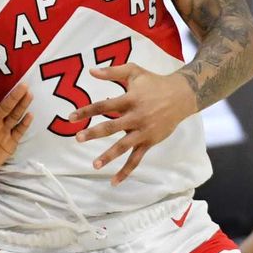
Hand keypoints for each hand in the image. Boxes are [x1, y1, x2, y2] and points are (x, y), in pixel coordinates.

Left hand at [0, 84, 32, 173]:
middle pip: (4, 106)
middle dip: (13, 96)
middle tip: (23, 85)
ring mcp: (3, 129)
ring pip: (14, 115)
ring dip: (22, 105)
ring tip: (29, 94)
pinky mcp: (11, 140)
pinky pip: (19, 130)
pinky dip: (24, 124)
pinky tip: (30, 115)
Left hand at [70, 64, 192, 185]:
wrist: (181, 96)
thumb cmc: (154, 82)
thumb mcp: (134, 72)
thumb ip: (112, 72)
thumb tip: (91, 71)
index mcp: (130, 99)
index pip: (104, 106)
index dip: (87, 111)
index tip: (71, 117)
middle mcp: (136, 117)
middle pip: (112, 127)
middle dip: (94, 133)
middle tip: (77, 138)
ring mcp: (143, 131)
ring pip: (124, 146)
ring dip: (109, 156)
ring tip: (94, 165)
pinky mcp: (149, 142)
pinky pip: (136, 159)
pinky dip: (126, 171)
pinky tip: (114, 181)